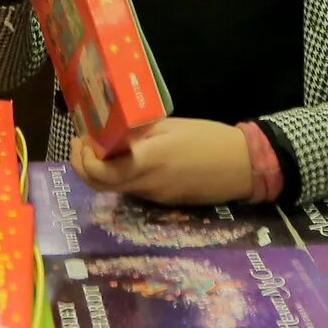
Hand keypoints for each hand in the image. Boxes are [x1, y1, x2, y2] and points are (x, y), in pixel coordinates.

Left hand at [71, 117, 256, 206]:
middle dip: (82, 166)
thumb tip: (108, 131)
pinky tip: (127, 157)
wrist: (245, 167)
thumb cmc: (210, 139)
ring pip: (114, 189)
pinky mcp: (163, 201)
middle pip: (99, 186)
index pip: (101, 171)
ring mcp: (154, 197)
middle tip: (83, 144)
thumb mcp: (171, 126)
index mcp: (149, 161)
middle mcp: (147, 184)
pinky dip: (120, 175)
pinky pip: (133, 189)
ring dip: (99, 171)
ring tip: (102, 146)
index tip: (84, 138)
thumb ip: (138, 132)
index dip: (84, 158)